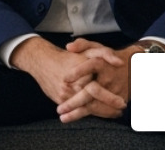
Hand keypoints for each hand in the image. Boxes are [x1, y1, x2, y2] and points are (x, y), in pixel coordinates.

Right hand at [12, 38, 126, 121]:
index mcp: (80, 71)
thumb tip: (118, 62)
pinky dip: (90, 113)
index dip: (110, 98)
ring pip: (85, 108)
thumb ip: (104, 53)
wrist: (42, 61)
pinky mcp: (61, 99)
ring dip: (102, 112)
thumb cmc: (69, 56)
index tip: (122, 103)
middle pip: (92, 101)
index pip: (96, 89)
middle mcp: (72, 84)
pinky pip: (77, 110)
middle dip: (108, 108)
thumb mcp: (87, 49)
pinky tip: (101, 113)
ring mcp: (65, 93)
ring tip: (115, 113)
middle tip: (121, 109)